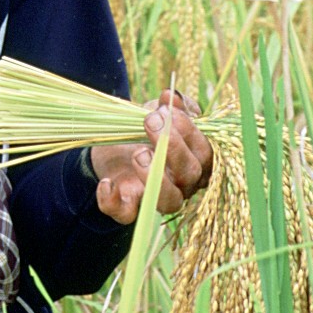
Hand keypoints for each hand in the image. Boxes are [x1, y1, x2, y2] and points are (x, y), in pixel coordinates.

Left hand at [89, 89, 212, 224]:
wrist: (114, 145)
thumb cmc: (147, 128)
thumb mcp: (159, 111)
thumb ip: (172, 105)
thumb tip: (172, 97)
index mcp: (196, 160)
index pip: (206, 153)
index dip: (189, 132)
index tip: (165, 109)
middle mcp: (183, 184)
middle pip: (191, 175)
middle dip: (171, 146)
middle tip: (149, 121)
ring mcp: (158, 197)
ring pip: (170, 202)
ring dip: (155, 175)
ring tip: (138, 152)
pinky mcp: (130, 206)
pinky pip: (127, 215)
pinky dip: (114, 201)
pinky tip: (106, 182)